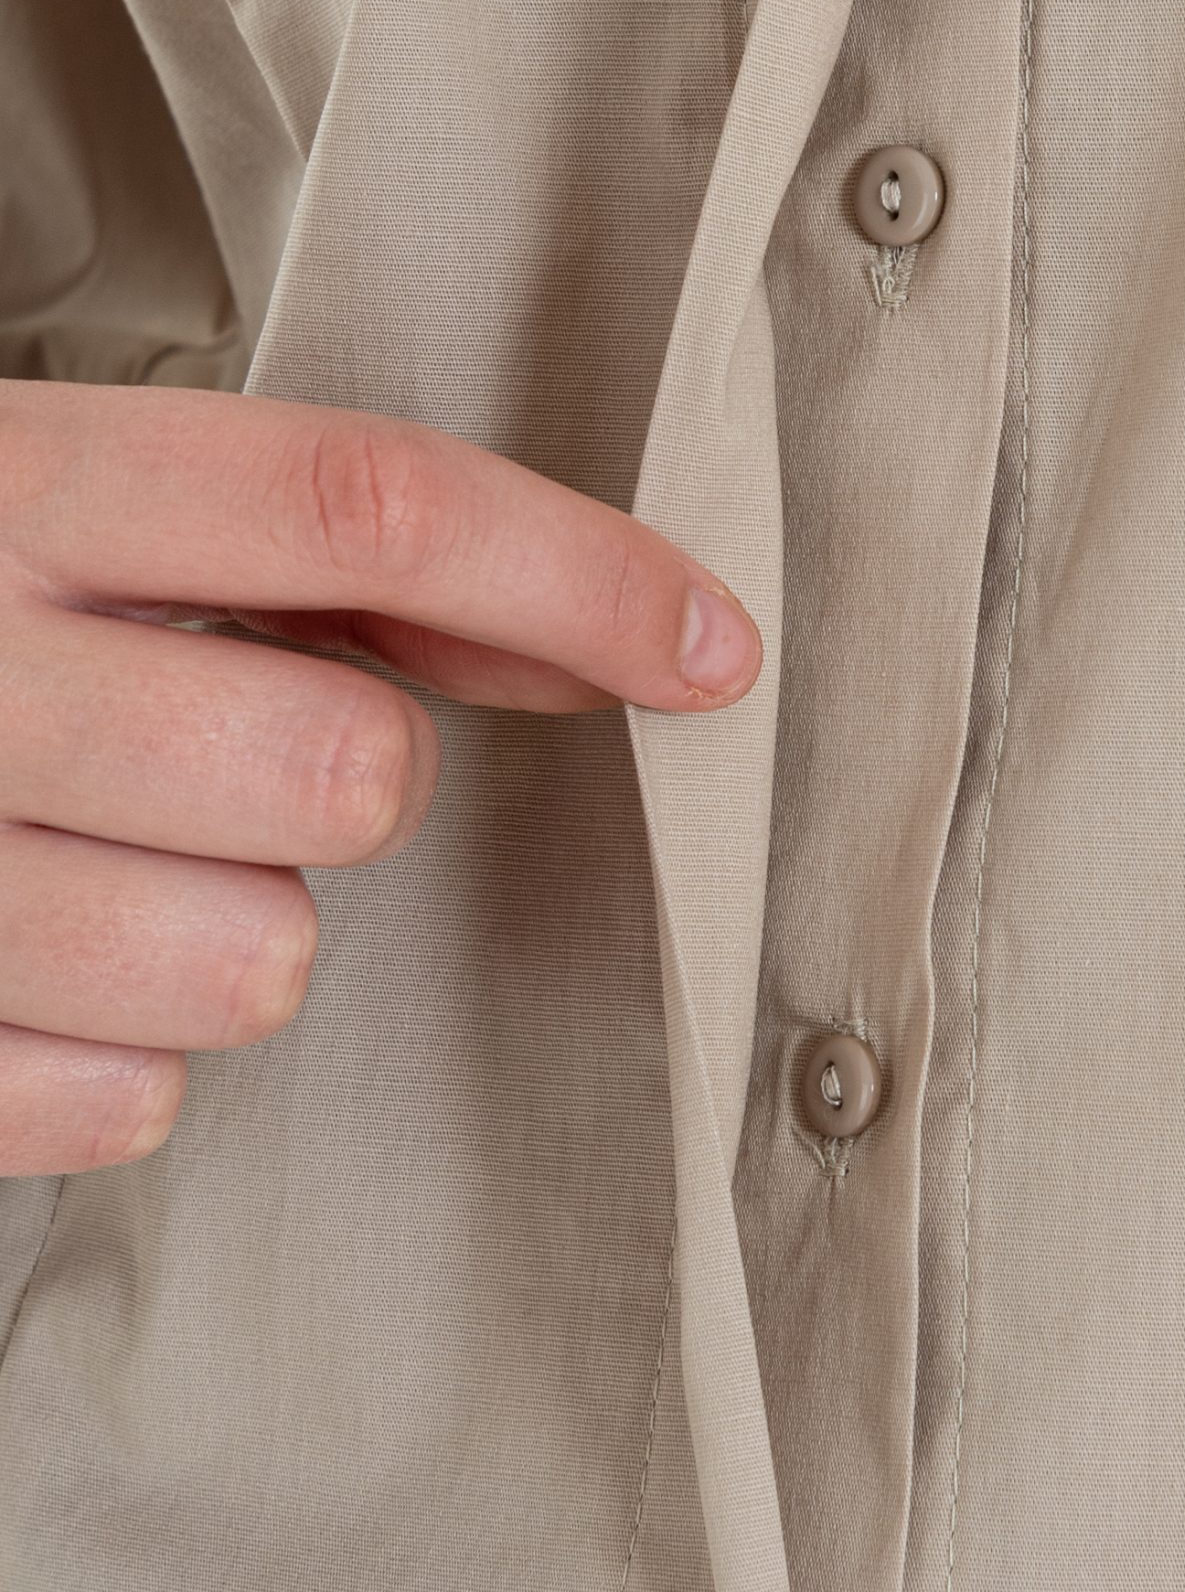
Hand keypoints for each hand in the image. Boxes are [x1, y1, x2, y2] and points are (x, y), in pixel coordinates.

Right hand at [0, 380, 762, 1177]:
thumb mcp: (70, 500)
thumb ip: (313, 551)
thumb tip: (581, 633)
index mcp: (11, 485)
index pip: (361, 504)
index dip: (575, 573)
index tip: (708, 648)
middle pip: (343, 771)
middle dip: (345, 773)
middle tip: (224, 743)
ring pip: (259, 967)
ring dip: (228, 923)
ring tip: (101, 856)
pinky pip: (129, 1105)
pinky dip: (115, 1049)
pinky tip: (29, 958)